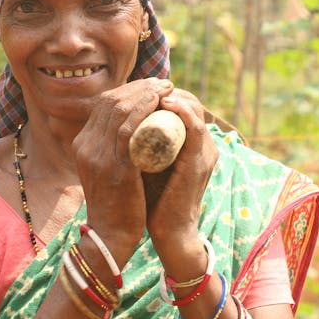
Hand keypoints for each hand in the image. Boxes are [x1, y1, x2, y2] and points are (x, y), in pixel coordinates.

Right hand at [71, 77, 174, 262]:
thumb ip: (113, 150)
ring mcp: (97, 156)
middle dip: (140, 86)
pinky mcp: (114, 168)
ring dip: (145, 93)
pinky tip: (160, 103)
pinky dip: (144, 111)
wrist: (111, 237)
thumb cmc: (118, 205)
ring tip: (166, 87)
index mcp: (82, 144)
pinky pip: (127, 130)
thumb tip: (135, 130)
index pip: (103, 104)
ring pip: (119, 110)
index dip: (129, 90)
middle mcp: (85, 146)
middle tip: (164, 82)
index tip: (153, 86)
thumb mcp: (107, 171)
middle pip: (111, 101)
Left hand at [143, 88, 217, 263]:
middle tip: (138, 86)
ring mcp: (204, 151)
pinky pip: (194, 128)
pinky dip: (180, 112)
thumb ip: (139, 144)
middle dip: (160, 89)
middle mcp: (203, 142)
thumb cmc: (153, 200)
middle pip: (187, 99)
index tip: (133, 89)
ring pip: (192, 107)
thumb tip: (113, 123)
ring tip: (146, 90)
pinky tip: (163, 104)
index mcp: (192, 141)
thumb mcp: (146, 163)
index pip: (181, 102)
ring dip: (169, 94)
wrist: (169, 232)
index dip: (157, 92)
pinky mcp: (199, 162)